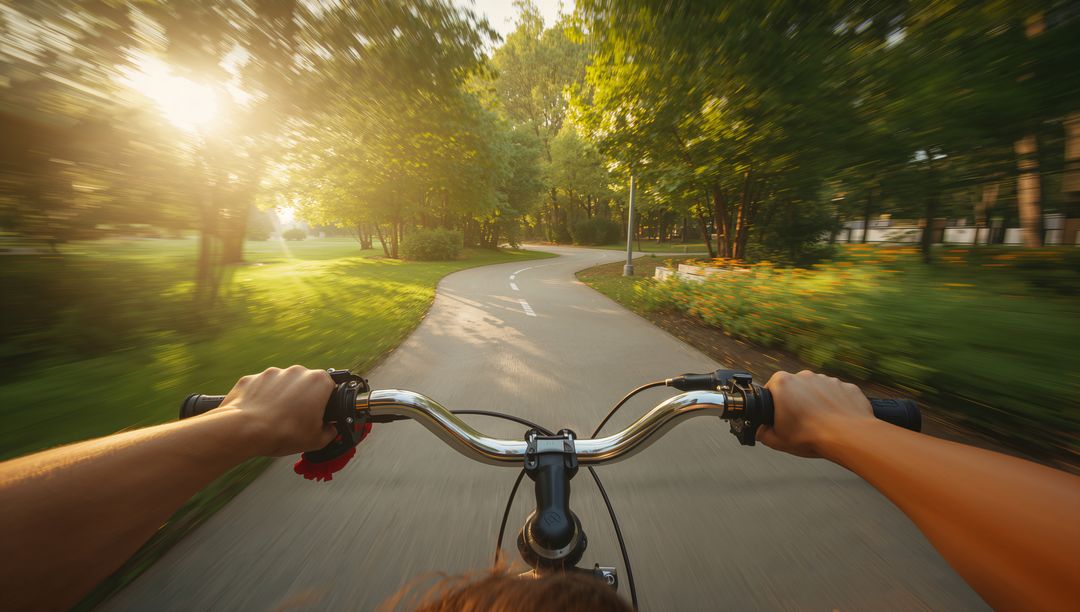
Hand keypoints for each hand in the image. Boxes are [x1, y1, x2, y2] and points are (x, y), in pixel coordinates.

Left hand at [216, 366, 336, 456]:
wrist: (244, 431)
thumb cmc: (282, 433)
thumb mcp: (316, 441)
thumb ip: (329, 432)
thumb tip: (329, 429)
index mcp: (318, 382)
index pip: (330, 387)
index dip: (325, 403)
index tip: (319, 414)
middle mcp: (297, 371)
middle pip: (305, 384)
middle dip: (302, 399)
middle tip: (296, 420)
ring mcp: (272, 373)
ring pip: (282, 385)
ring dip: (281, 398)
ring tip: (275, 420)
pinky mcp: (252, 378)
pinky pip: (261, 388)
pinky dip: (261, 399)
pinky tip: (258, 417)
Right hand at [756, 370, 873, 457]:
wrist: (849, 437)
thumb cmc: (812, 437)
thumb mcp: (777, 441)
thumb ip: (762, 433)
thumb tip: (760, 431)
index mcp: (783, 384)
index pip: (770, 390)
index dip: (773, 406)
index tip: (778, 418)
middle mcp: (805, 376)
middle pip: (794, 389)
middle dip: (795, 403)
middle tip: (799, 424)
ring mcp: (828, 379)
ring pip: (816, 391)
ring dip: (816, 404)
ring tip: (819, 425)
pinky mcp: (846, 386)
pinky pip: (837, 395)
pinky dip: (835, 406)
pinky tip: (835, 422)